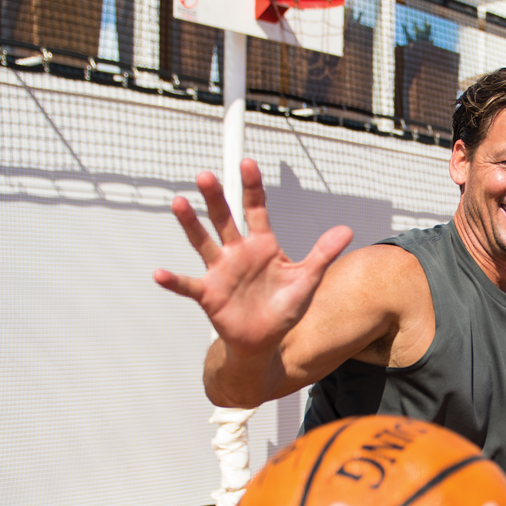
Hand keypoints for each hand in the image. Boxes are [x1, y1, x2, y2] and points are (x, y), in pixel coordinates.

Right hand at [152, 161, 353, 355]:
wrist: (265, 342)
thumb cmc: (283, 310)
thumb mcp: (307, 280)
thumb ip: (322, 254)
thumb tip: (345, 230)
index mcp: (262, 245)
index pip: (256, 208)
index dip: (252, 187)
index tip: (248, 163)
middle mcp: (237, 252)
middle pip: (224, 218)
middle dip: (215, 197)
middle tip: (206, 176)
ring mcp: (220, 271)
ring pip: (203, 242)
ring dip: (190, 224)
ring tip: (179, 203)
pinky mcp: (208, 294)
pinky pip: (188, 284)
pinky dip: (173, 280)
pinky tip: (160, 274)